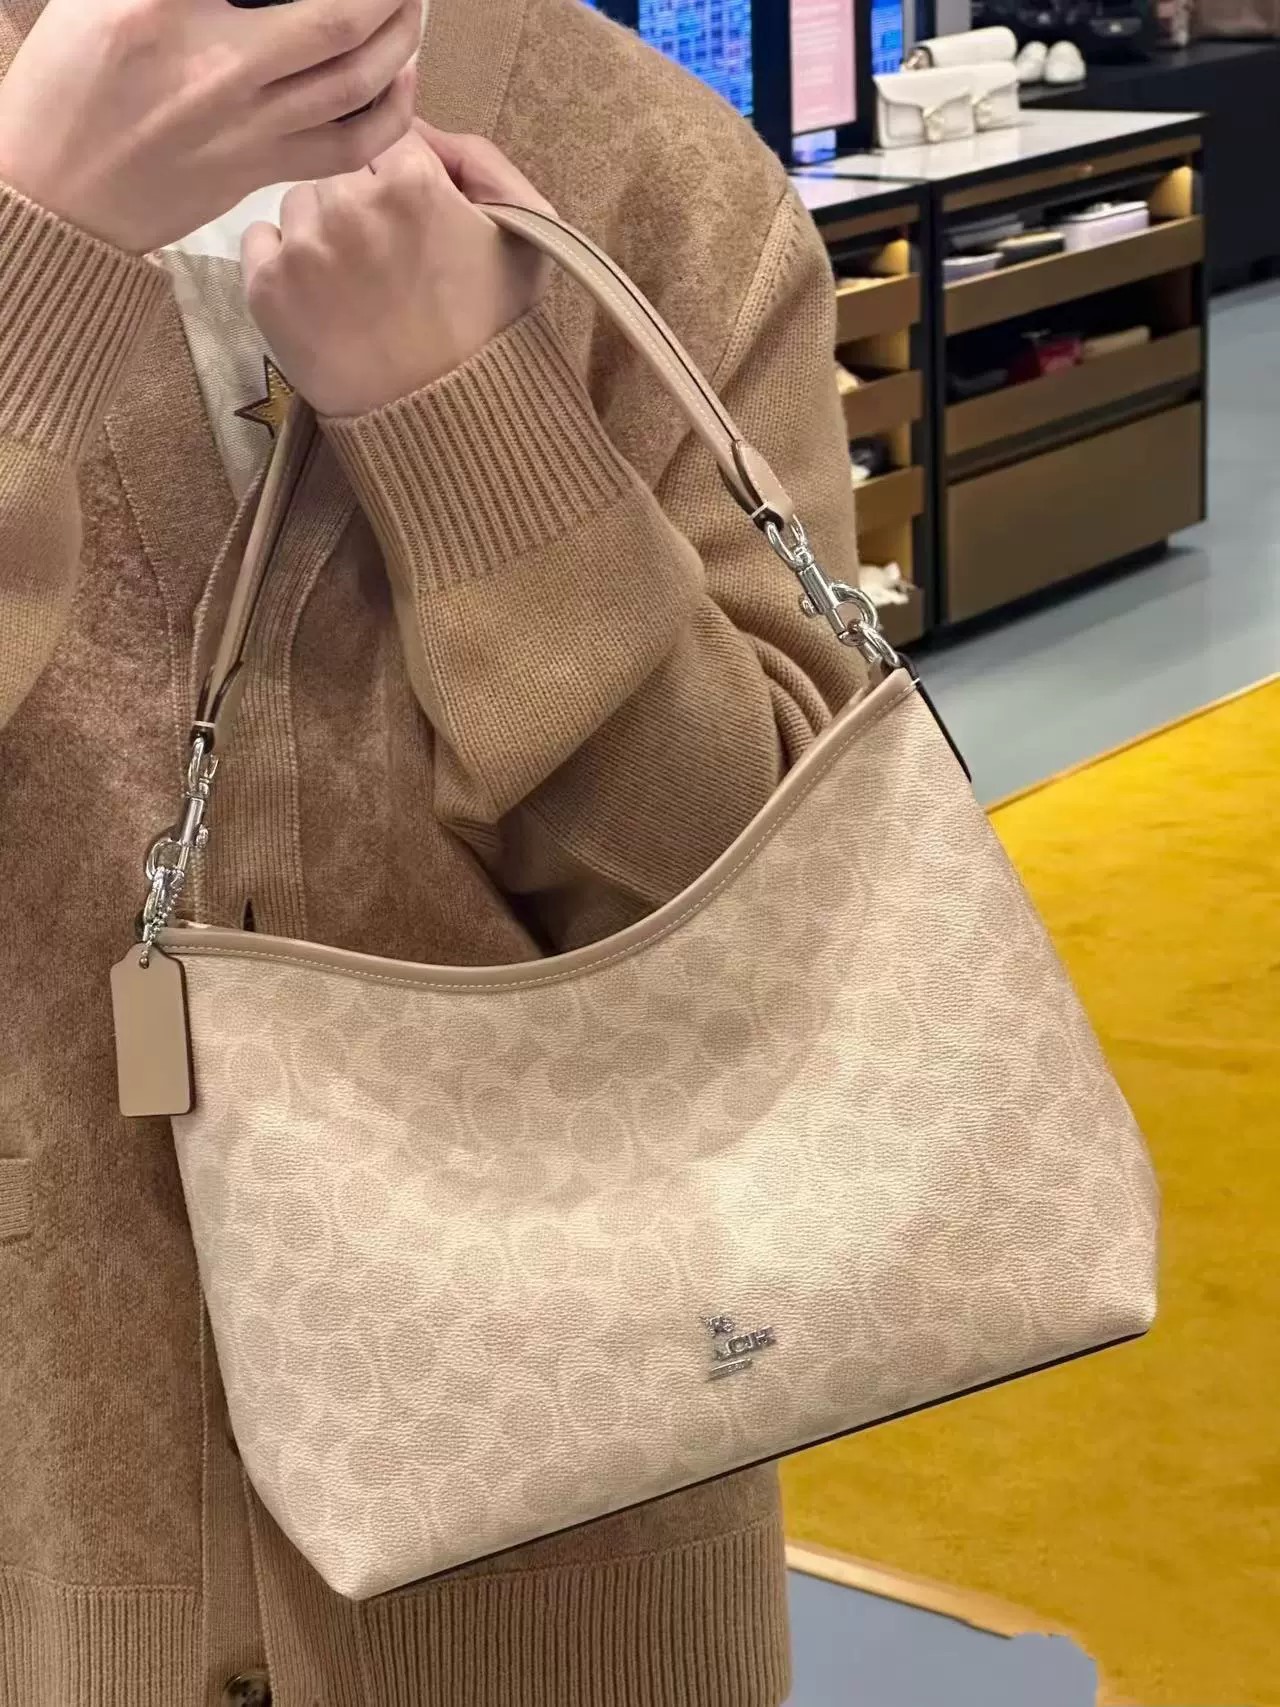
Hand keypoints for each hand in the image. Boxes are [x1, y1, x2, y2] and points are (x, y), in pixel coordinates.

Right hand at [0, 0, 422, 253]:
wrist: (59, 202)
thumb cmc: (66, 94)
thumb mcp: (95, 5)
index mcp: (163, 12)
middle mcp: (218, 71)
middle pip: (337, 20)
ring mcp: (247, 129)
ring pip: (356, 81)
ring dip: (399, 37)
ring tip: (409, 7)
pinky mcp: (261, 172)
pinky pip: (349, 146)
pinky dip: (391, 112)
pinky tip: (401, 79)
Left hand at [241, 123, 554, 417]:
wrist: (449, 421)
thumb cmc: (493, 330)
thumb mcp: (525, 235)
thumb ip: (481, 160)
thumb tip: (418, 120)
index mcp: (413, 180)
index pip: (388, 141)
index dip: (401, 181)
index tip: (412, 222)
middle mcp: (351, 203)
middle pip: (339, 171)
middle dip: (359, 205)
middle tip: (386, 265)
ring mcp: (303, 246)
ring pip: (299, 205)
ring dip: (321, 233)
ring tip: (355, 288)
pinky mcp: (266, 288)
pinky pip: (260, 242)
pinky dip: (283, 264)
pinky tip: (321, 301)